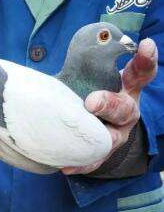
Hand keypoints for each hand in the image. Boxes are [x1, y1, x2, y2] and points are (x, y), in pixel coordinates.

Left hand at [63, 38, 157, 174]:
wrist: (98, 122)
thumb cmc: (91, 91)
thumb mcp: (95, 78)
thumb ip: (87, 65)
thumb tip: (72, 46)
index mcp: (127, 89)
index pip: (139, 74)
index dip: (145, 61)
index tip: (146, 45)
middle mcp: (126, 111)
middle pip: (124, 109)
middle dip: (109, 105)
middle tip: (92, 102)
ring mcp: (117, 133)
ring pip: (111, 138)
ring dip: (96, 139)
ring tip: (80, 142)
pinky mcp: (103, 151)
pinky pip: (93, 159)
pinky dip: (81, 163)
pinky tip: (66, 166)